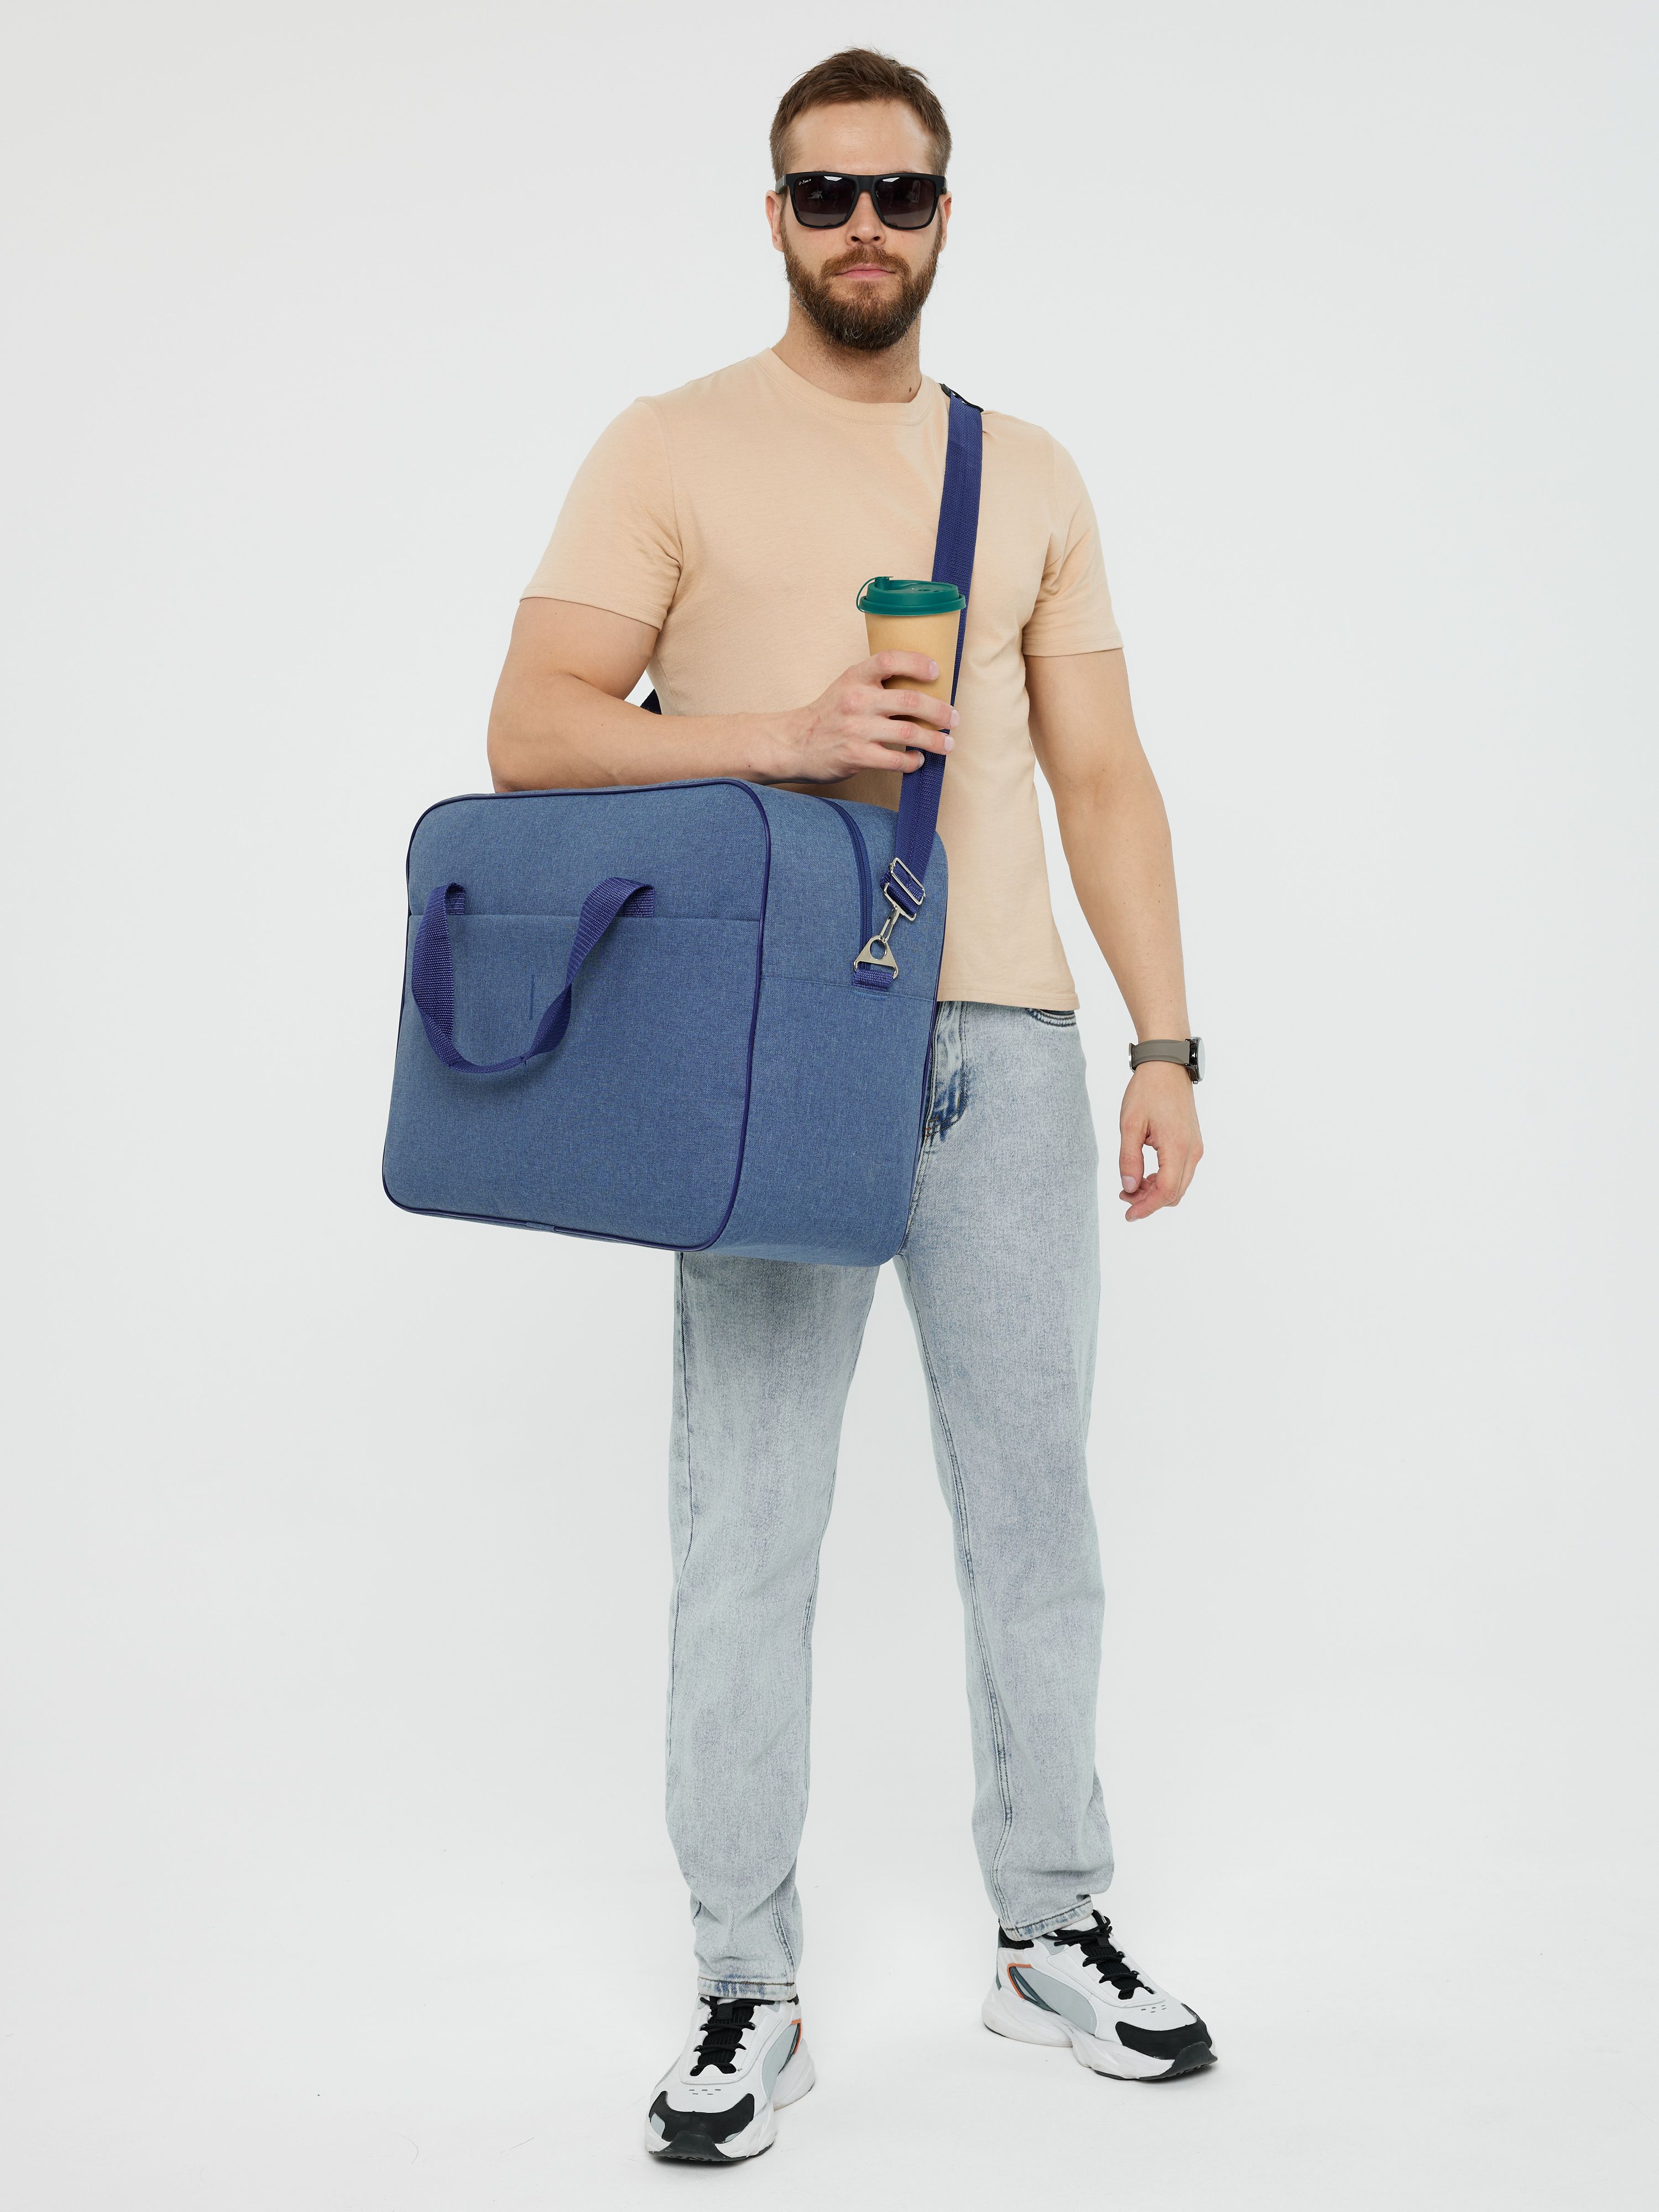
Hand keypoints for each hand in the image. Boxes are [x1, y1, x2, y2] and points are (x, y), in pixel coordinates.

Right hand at [760, 653, 957, 783]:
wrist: (794, 743)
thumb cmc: (828, 714)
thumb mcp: (846, 686)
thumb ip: (875, 682)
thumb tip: (921, 687)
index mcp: (855, 677)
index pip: (890, 659)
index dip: (918, 663)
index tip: (936, 672)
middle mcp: (857, 700)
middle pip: (911, 701)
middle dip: (940, 711)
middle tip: (953, 718)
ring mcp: (857, 730)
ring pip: (909, 734)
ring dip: (935, 740)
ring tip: (947, 744)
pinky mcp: (856, 756)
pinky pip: (896, 760)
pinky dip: (913, 762)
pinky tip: (918, 760)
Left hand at [1119, 1062, 1202, 1221]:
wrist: (1167, 1066)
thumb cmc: (1147, 1091)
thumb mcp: (1130, 1125)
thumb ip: (1129, 1159)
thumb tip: (1129, 1188)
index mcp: (1177, 1147)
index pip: (1166, 1192)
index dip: (1147, 1208)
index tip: (1128, 1215)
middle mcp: (1192, 1151)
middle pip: (1174, 1193)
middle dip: (1149, 1202)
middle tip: (1123, 1196)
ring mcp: (1195, 1147)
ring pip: (1178, 1185)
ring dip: (1156, 1192)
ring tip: (1131, 1185)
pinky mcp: (1193, 1143)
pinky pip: (1181, 1172)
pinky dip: (1163, 1180)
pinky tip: (1145, 1175)